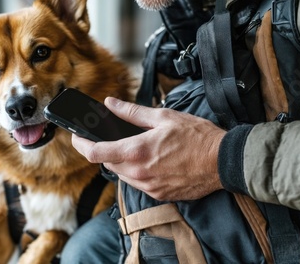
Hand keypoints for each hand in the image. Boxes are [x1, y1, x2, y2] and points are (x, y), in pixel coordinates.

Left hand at [71, 97, 226, 200]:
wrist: (223, 161)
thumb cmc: (197, 137)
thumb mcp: (163, 117)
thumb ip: (132, 112)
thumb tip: (110, 104)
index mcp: (138, 151)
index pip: (96, 152)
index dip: (81, 144)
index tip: (76, 136)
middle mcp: (140, 173)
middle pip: (107, 164)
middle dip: (104, 150)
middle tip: (109, 137)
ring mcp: (149, 187)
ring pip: (122, 175)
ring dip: (120, 162)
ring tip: (133, 147)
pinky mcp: (159, 195)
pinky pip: (138, 183)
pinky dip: (136, 171)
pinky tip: (149, 160)